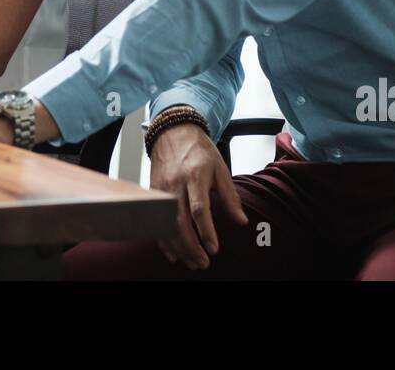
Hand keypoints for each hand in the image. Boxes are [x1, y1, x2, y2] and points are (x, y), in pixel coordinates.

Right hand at [150, 122, 247, 270]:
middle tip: (203, 262)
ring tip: (192, 261)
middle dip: (191, 246)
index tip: (214, 248)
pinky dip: (163, 240)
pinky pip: (156, 221)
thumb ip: (230, 197)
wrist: (173, 132)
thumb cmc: (198, 150)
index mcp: (195, 176)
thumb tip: (241, 221)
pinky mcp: (153, 193)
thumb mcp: (220, 169)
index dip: (206, 231)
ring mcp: (161, 189)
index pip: (199, 209)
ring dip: (179, 248)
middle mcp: (175, 184)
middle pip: (180, 222)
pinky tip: (173, 253)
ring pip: (166, 225)